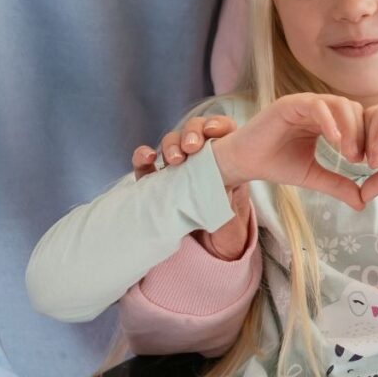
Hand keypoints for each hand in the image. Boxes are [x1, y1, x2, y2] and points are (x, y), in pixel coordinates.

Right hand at [131, 115, 247, 259]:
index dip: (218, 124)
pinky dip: (143, 156)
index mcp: (226, 158)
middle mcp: (201, 158)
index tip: (213, 132)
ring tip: (174, 158)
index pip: (223, 130)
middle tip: (192, 147)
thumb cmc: (229, 228)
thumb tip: (221, 187)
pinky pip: (145, 164)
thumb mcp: (235, 214)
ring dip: (171, 143)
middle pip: (195, 131)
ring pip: (172, 142)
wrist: (211, 252)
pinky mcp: (155, 183)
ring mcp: (177, 168)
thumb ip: (228, 201)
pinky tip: (147, 157)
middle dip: (192, 132)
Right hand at [211, 93, 365, 209]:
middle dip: (360, 133)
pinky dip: (329, 120)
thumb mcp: (312, 176)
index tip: (367, 163)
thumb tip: (363, 202)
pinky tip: (334, 140)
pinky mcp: (288, 104)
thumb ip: (336, 184)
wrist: (244, 163)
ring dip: (349, 127)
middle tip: (359, 159)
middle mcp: (316, 107)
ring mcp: (303, 103)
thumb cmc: (276, 164)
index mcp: (324, 120)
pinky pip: (315, 105)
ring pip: (337, 103)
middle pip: (351, 108)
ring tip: (348, 153)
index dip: (365, 137)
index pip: (355, 118)